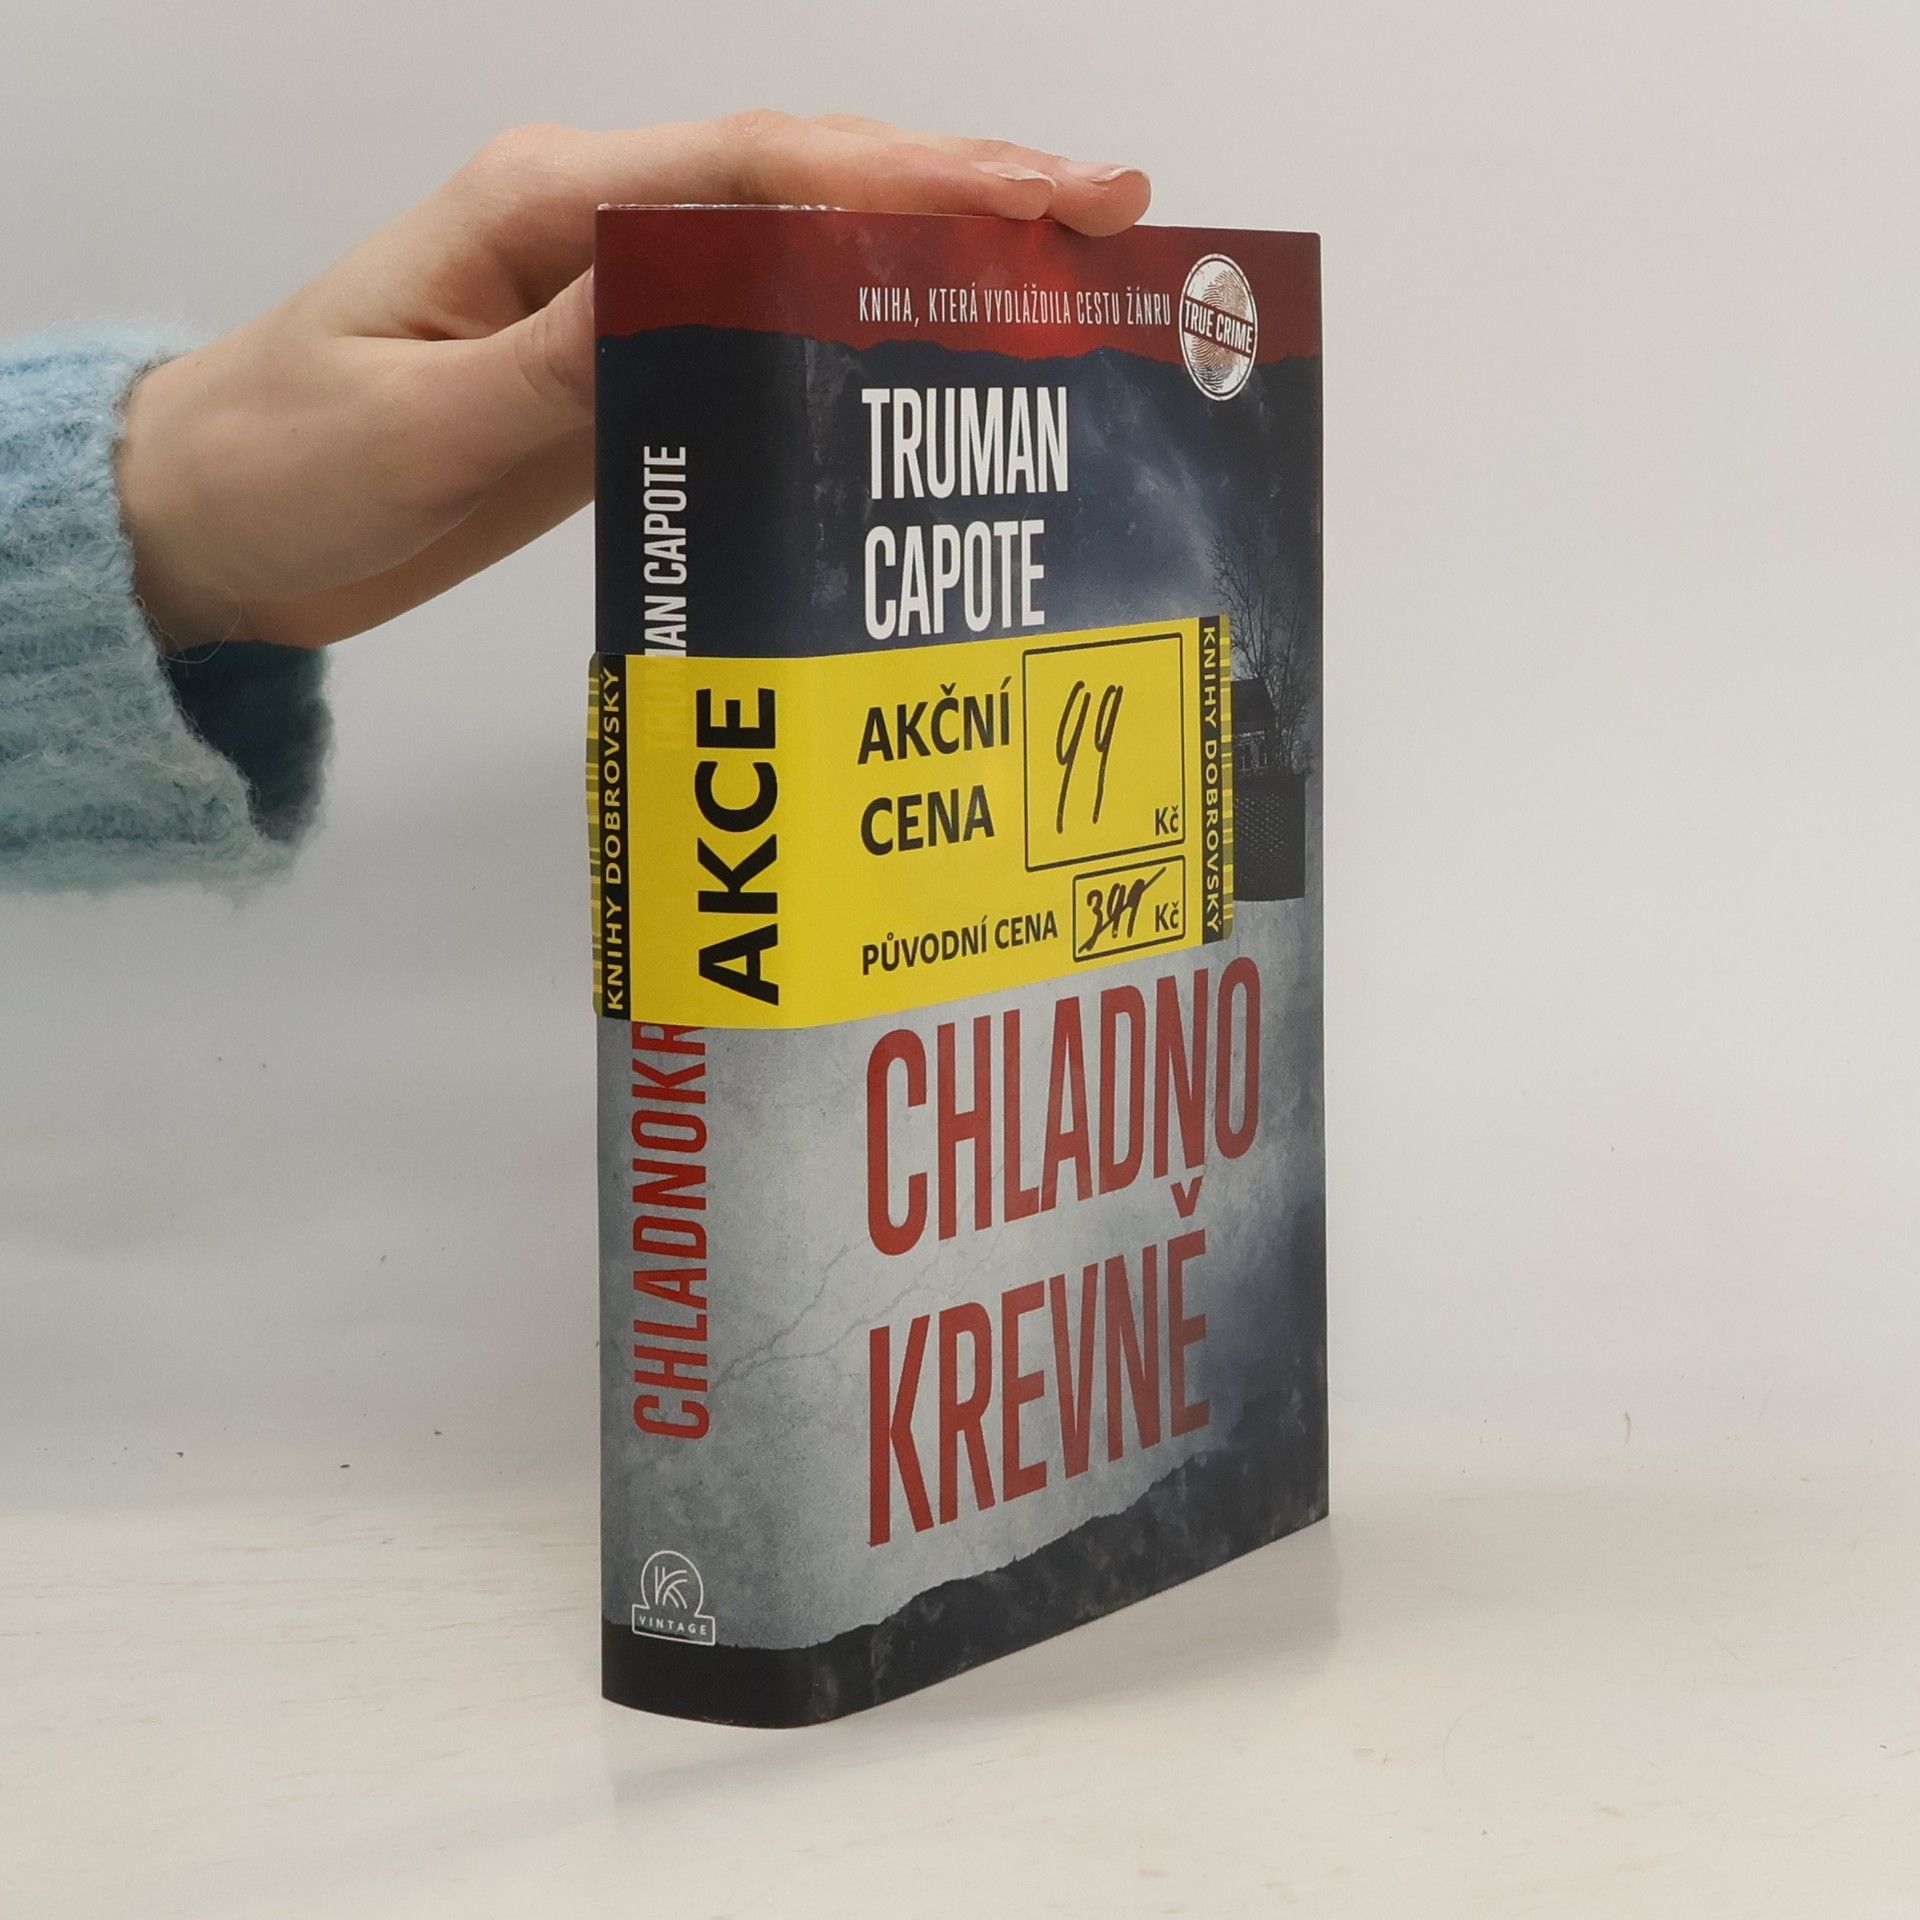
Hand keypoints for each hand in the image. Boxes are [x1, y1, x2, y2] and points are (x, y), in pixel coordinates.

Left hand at [116, 112, 1150, 651]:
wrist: (213, 525)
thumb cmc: (283, 466)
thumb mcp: (414, 422)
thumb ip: (562, 359)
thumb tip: (711, 288)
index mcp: (545, 210)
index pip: (755, 170)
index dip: (906, 174)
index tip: (1043, 191)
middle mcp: (594, 233)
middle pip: (800, 186)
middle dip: (956, 188)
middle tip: (1109, 213)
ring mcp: (610, 299)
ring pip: (795, 253)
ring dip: (922, 250)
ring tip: (1059, 271)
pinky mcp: (616, 373)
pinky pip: (757, 334)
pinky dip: (852, 330)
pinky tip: (927, 356)